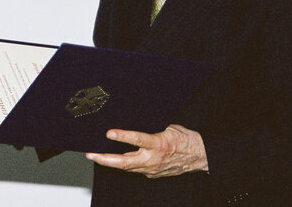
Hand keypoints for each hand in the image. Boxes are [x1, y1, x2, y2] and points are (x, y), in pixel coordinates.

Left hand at [85, 124, 207, 177]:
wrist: (200, 157)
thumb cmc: (186, 140)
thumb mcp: (170, 127)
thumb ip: (152, 126)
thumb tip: (135, 118)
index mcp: (159, 144)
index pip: (138, 139)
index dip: (122, 136)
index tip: (109, 133)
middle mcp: (154, 159)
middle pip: (125, 162)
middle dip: (105, 159)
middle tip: (90, 154)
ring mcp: (152, 169)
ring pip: (127, 167)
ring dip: (109, 162)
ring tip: (94, 155)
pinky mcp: (152, 173)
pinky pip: (134, 168)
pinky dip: (123, 163)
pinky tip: (112, 159)